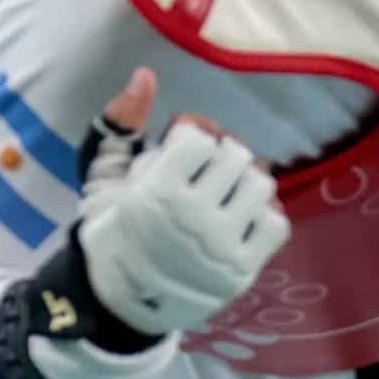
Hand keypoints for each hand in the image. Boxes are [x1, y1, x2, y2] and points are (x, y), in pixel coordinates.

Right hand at [76, 69, 289, 337]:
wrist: (116, 303)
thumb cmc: (112, 231)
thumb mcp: (102, 178)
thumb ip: (119, 125)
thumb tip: (145, 75)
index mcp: (156, 192)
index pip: (202, 138)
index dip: (189, 137)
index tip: (176, 150)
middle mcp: (193, 219)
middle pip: (237, 157)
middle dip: (220, 158)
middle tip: (204, 172)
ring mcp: (220, 247)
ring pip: (261, 185)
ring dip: (243, 183)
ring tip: (223, 194)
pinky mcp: (241, 272)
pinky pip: (276, 223)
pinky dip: (263, 215)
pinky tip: (239, 219)